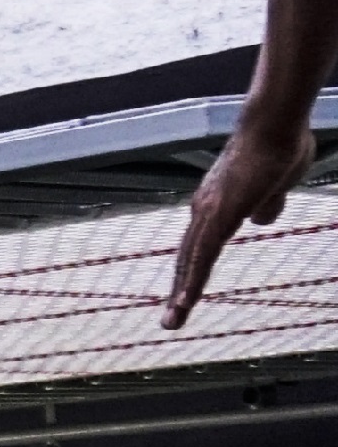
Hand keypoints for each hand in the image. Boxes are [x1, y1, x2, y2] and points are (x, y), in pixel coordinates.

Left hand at [169, 121, 314, 324]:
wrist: (275, 124)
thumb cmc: (276, 147)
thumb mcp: (274, 185)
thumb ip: (265, 203)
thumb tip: (259, 220)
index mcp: (215, 205)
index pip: (199, 246)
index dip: (192, 272)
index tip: (184, 297)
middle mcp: (203, 209)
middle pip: (187, 257)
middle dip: (178, 291)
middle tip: (170, 322)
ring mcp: (209, 211)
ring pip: (191, 260)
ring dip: (181, 293)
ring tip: (173, 322)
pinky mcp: (221, 212)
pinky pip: (204, 253)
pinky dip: (193, 278)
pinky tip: (186, 299)